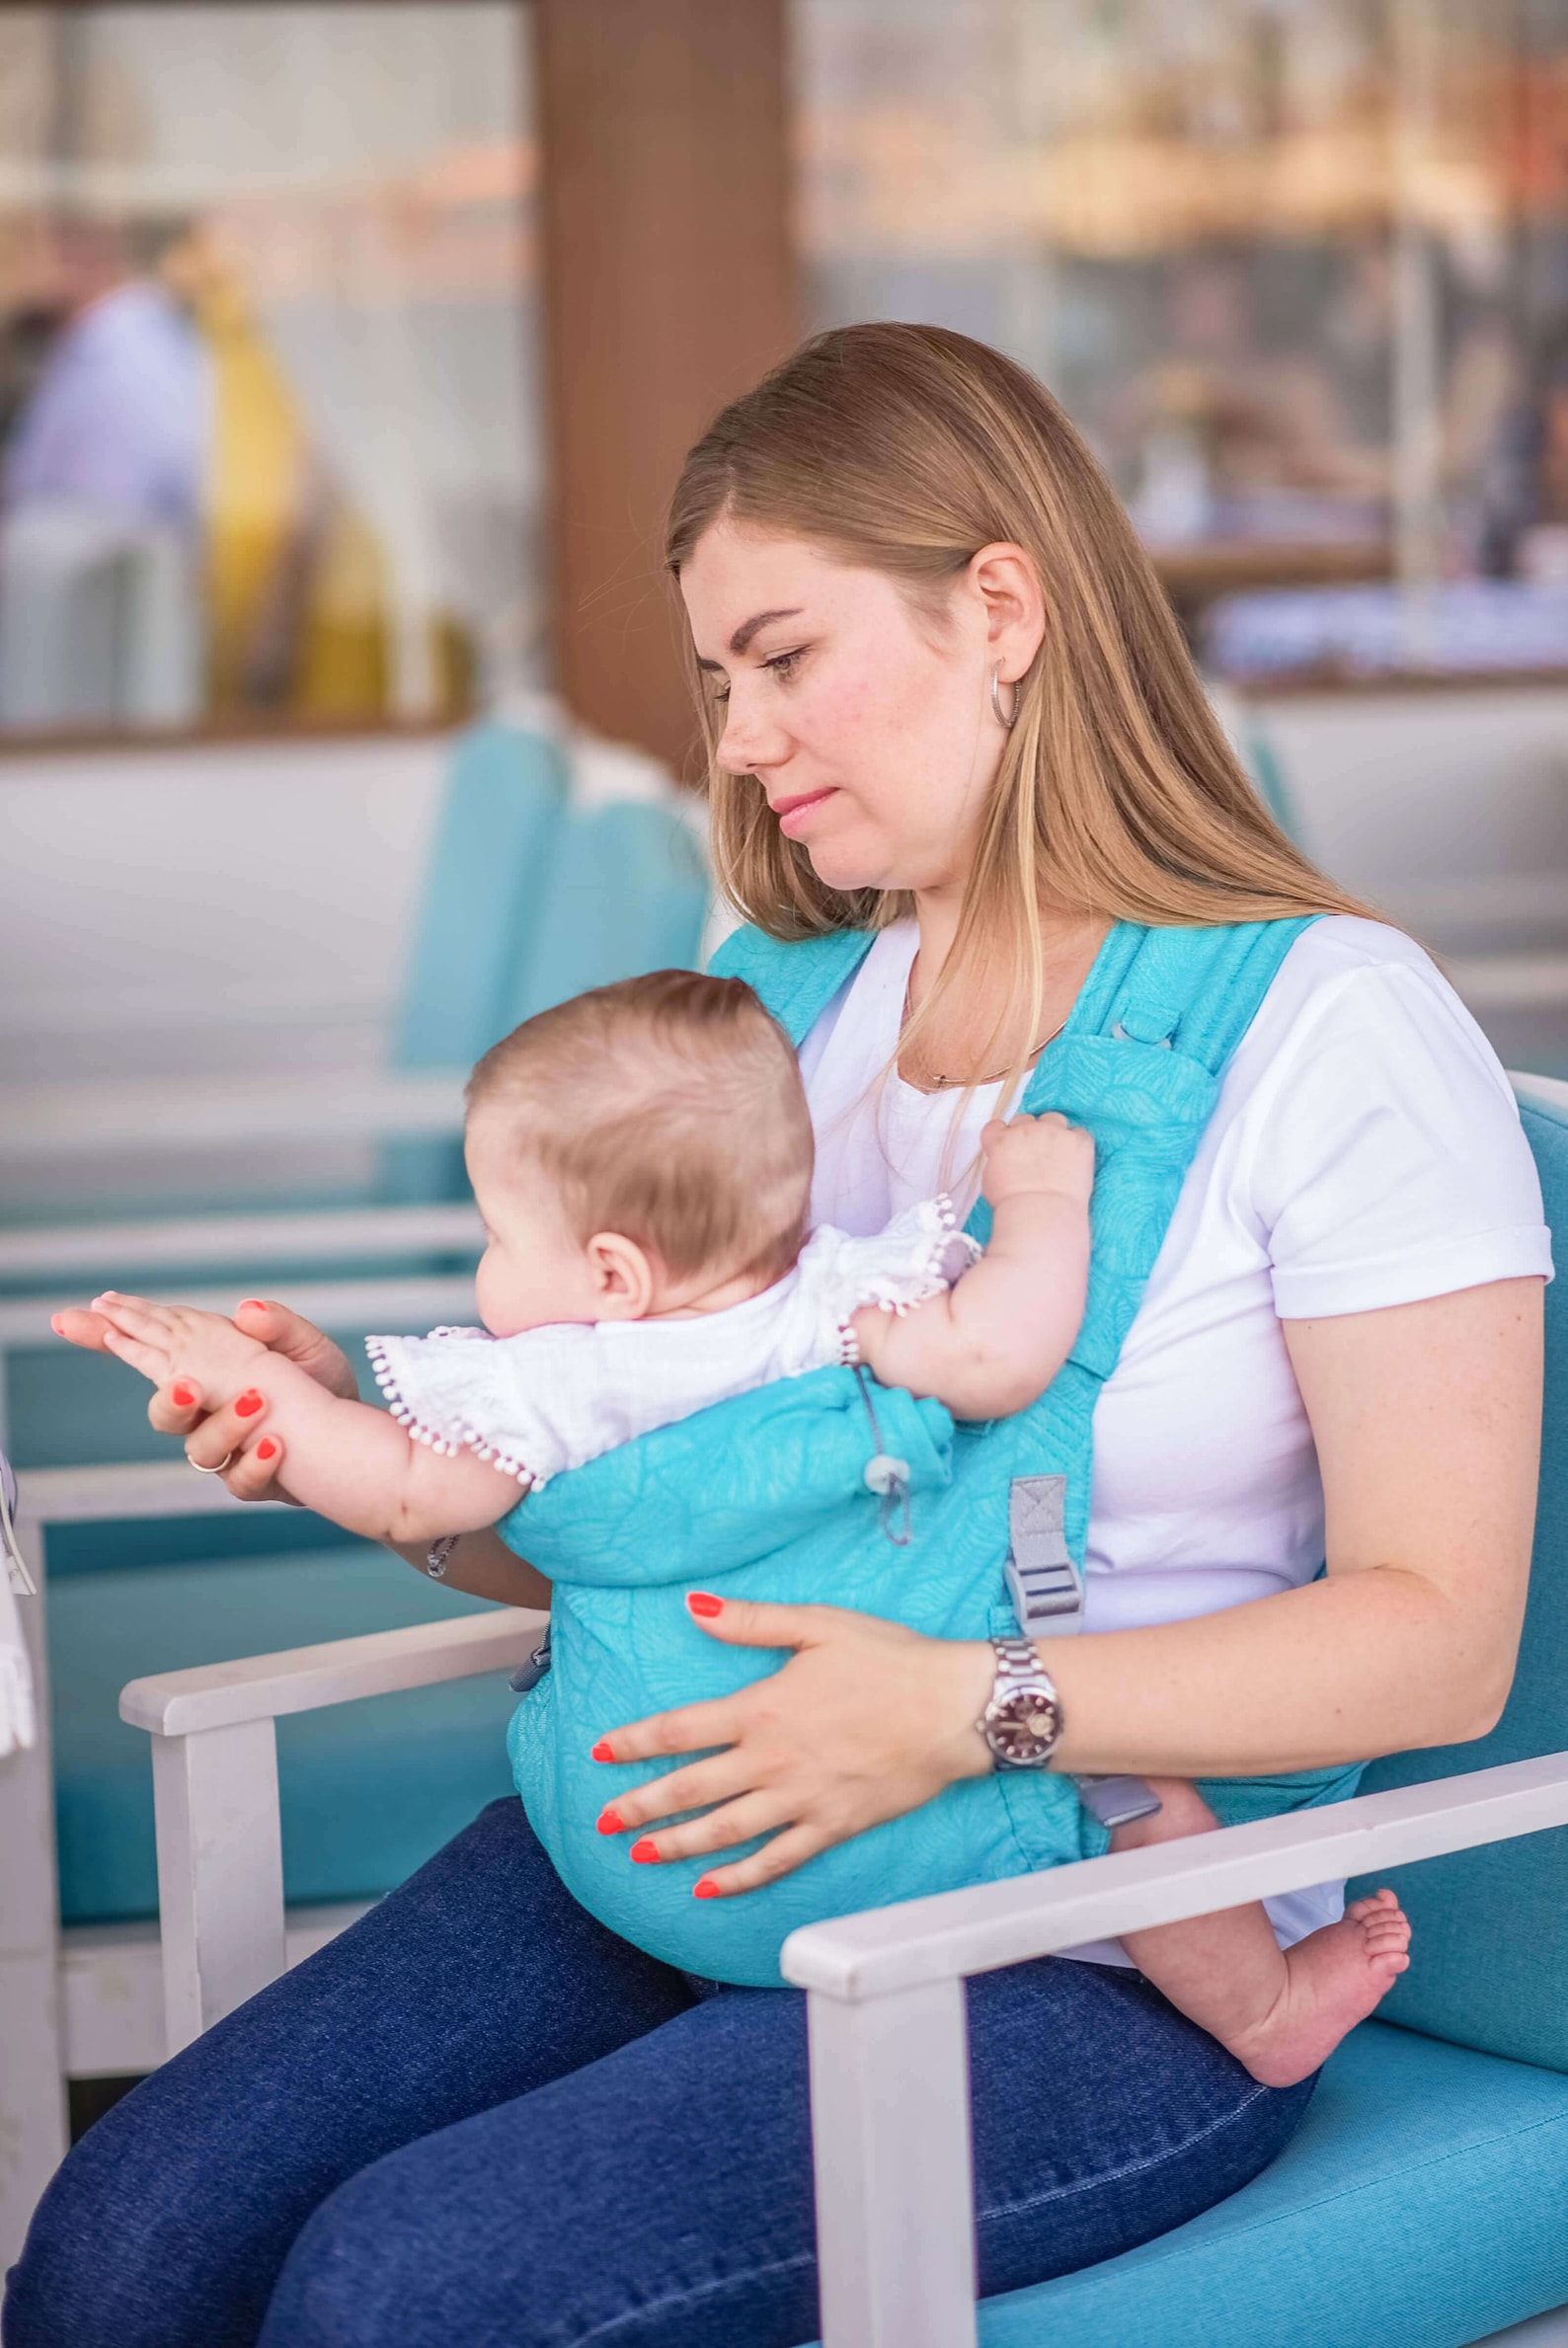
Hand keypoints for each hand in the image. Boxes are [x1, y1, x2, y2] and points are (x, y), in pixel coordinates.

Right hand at [52, 1296, 355, 1503]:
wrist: (357, 1433)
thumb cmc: (321, 1384)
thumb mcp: (307, 1346)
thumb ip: (278, 1327)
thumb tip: (246, 1310)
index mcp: (207, 1369)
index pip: (147, 1351)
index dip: (106, 1335)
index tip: (68, 1317)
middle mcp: (206, 1413)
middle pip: (163, 1413)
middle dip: (167, 1398)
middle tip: (186, 1383)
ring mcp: (226, 1449)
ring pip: (200, 1450)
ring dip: (225, 1426)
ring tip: (257, 1399)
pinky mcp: (254, 1479)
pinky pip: (243, 1480)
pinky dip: (257, 1463)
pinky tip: (278, 1444)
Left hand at [593, 1596, 994, 1896]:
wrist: (955, 1709)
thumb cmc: (890, 1660)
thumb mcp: (818, 1625)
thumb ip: (751, 1621)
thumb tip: (692, 1607)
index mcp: (763, 1709)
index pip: (681, 1729)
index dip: (635, 1743)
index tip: (600, 1753)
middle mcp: (773, 1760)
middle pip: (692, 1789)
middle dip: (642, 1806)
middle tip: (603, 1822)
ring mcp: (802, 1799)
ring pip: (726, 1831)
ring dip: (678, 1845)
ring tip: (641, 1855)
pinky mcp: (833, 1825)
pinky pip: (777, 1859)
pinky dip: (740, 1878)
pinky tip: (711, 1888)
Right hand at [981, 1110, 1092, 1208]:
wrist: (1041, 1214)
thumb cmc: (1013, 1206)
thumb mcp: (990, 1182)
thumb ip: (998, 1162)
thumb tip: (1005, 1161)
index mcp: (1000, 1141)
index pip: (996, 1126)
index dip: (1003, 1136)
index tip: (1009, 1146)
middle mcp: (1026, 1130)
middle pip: (1025, 1119)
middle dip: (1029, 1133)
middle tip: (1035, 1154)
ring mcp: (1054, 1132)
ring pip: (1053, 1118)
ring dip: (1053, 1131)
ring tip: (1057, 1153)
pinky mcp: (1078, 1141)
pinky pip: (1079, 1133)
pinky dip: (1077, 1143)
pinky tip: (1075, 1160)